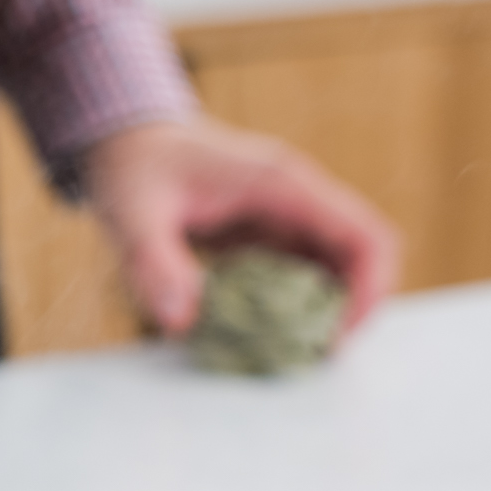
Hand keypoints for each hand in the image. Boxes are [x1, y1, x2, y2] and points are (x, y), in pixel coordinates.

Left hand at [83, 119, 401, 336]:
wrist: (122, 137)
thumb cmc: (133, 165)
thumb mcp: (132, 214)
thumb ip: (154, 264)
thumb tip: (180, 322)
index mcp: (282, 184)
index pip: (364, 236)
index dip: (369, 291)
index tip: (337, 337)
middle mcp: (296, 196)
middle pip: (360, 256)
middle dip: (349, 309)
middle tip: (311, 354)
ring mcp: (285, 214)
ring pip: (334, 267)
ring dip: (322, 309)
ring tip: (288, 349)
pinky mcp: (267, 232)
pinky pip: (299, 272)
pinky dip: (291, 304)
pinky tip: (263, 331)